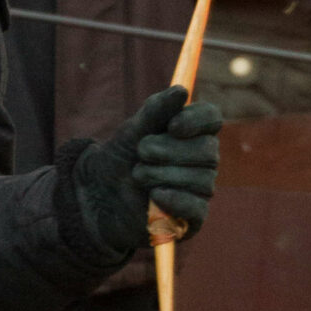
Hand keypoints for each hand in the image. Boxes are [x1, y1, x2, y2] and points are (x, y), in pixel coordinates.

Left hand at [74, 86, 223, 255]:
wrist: (98, 195)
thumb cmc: (120, 158)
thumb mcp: (132, 130)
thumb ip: (156, 110)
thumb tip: (182, 91)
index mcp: (192, 132)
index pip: (212, 118)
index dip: (196, 120)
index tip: (173, 125)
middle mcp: (202, 160)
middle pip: (207, 150)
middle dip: (170, 150)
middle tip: (141, 151)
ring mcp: (200, 189)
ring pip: (201, 179)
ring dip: (162, 175)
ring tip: (137, 175)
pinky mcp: (192, 219)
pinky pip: (196, 207)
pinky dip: (175, 199)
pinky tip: (154, 195)